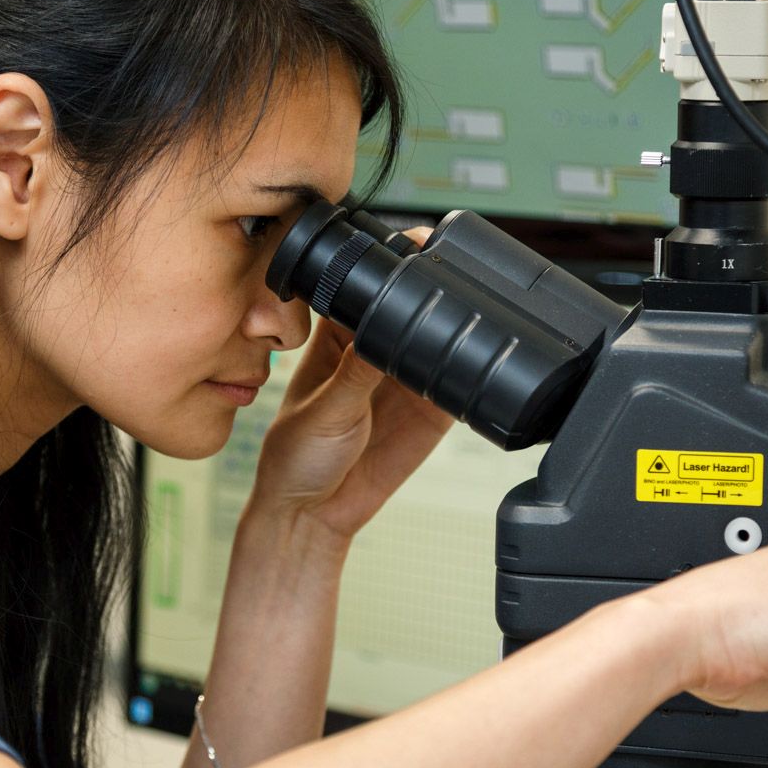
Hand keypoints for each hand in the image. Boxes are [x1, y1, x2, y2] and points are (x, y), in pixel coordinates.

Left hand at [248, 231, 454, 540]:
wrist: (314, 517)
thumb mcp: (324, 410)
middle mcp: (373, 350)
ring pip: (439, 340)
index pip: (367, 287)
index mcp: (336, 335)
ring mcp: (405, 379)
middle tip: (448, 285)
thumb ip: (357, 370)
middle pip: (410, 307)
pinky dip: (471, 372)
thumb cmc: (295, 459)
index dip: (388, 267)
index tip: (412, 251)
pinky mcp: (432, 411)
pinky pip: (458, 382)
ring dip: (454, 330)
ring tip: (462, 327)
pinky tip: (473, 366)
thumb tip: (384, 323)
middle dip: (430, 294)